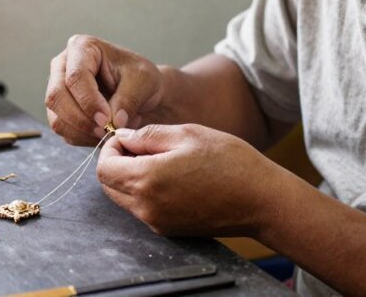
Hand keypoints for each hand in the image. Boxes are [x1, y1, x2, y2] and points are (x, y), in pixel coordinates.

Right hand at [45, 35, 162, 145]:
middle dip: (81, 120)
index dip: (88, 101)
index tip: (107, 120)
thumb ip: (128, 99)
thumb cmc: (142, 79)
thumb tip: (113, 121)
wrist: (144, 94)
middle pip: (56, 97)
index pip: (75, 76)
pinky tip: (102, 134)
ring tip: (108, 133)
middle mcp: (63, 66)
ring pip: (57, 118)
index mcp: (82, 47)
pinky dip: (83, 138)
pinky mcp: (60, 111)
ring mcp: (58, 89)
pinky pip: (63, 131)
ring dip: (82, 132)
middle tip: (105, 131)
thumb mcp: (143, 82)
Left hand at [96, 124, 284, 236]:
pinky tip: (173, 177)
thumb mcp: (187, 134)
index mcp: (147, 180)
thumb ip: (147, 135)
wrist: (261, 200)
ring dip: (131, 178)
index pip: (103, 168)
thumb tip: (124, 137)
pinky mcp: (169, 230)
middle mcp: (147, 207)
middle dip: (118, 163)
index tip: (128, 138)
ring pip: (124, 198)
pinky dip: (146, 191)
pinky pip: (143, 209)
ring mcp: (157, 222)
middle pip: (109, 186)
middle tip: (143, 147)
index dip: (110, 148)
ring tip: (161, 160)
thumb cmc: (229, 161)